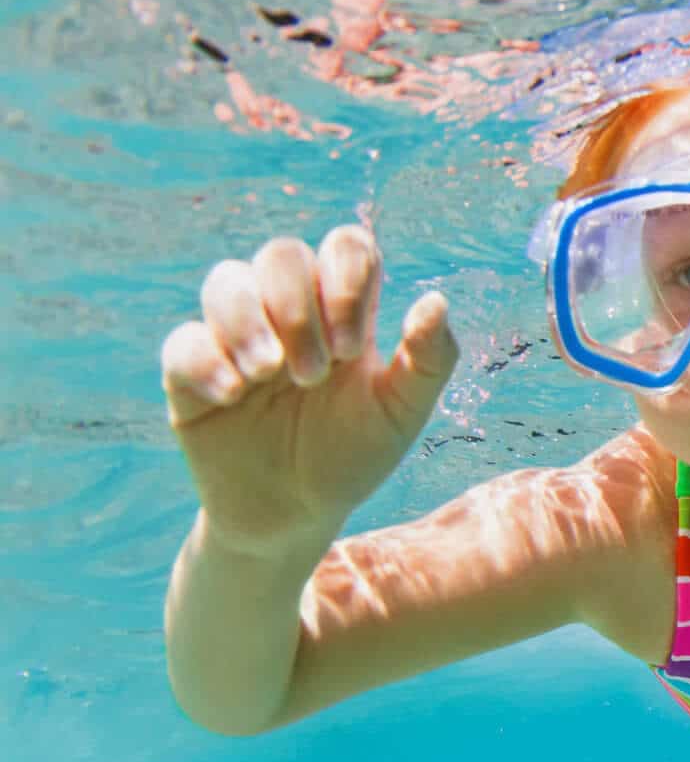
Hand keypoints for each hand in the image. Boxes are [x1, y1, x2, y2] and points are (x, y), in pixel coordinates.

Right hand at [160, 225, 458, 558]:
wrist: (296, 514)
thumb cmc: (353, 455)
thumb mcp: (402, 414)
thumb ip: (429, 360)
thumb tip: (435, 300)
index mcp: (342, 312)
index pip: (345, 247)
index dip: (348, 279)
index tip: (355, 350)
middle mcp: (286, 312)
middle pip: (281, 253)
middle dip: (298, 308)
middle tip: (314, 375)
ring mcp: (235, 337)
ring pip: (225, 281)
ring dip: (249, 323)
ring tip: (270, 375)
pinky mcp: (190, 373)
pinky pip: (183, 341)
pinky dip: (207, 361)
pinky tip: (232, 397)